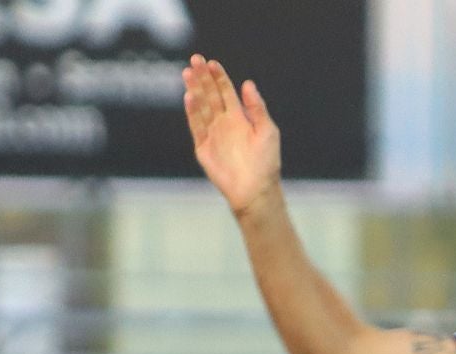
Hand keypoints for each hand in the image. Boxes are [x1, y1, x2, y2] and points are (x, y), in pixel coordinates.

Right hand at [183, 55, 280, 215]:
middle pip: (211, 95)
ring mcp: (213, 134)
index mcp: (240, 119)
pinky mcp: (204, 148)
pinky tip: (189, 96)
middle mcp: (225, 124)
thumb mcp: (268, 132)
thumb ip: (257, 109)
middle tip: (195, 59)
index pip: (227, 92)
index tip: (212, 63)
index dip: (220, 77)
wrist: (255, 191)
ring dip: (194, 90)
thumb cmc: (267, 163)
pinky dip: (193, 112)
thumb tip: (248, 83)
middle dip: (203, 77)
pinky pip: (196, 126)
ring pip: (201, 107)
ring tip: (188, 72)